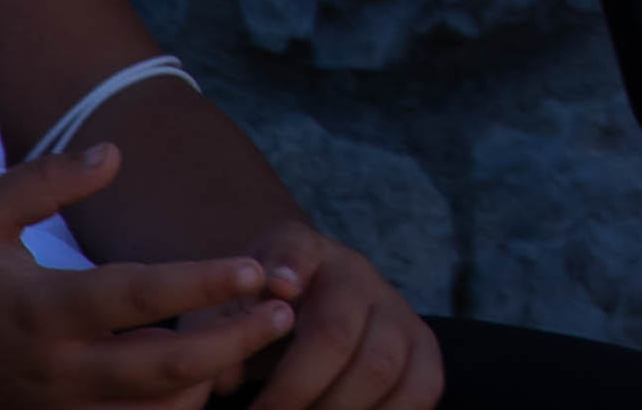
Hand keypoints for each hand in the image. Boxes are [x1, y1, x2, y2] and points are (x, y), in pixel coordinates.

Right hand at [0, 148, 299, 409]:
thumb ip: (47, 181)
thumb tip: (116, 153)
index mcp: (43, 309)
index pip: (138, 297)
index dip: (202, 283)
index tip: (256, 267)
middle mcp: (56, 370)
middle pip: (164, 371)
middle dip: (234, 345)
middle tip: (285, 314)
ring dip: (209, 386)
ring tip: (254, 345)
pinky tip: (204, 383)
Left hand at [232, 226, 444, 409]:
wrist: (309, 309)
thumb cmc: (258, 312)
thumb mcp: (228, 305)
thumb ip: (218, 332)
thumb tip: (228, 378)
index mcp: (306, 256)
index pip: (296, 250)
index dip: (288, 266)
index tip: (278, 289)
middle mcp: (360, 277)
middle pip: (336, 333)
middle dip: (293, 391)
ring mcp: (399, 313)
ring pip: (382, 368)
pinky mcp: (423, 351)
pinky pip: (422, 390)